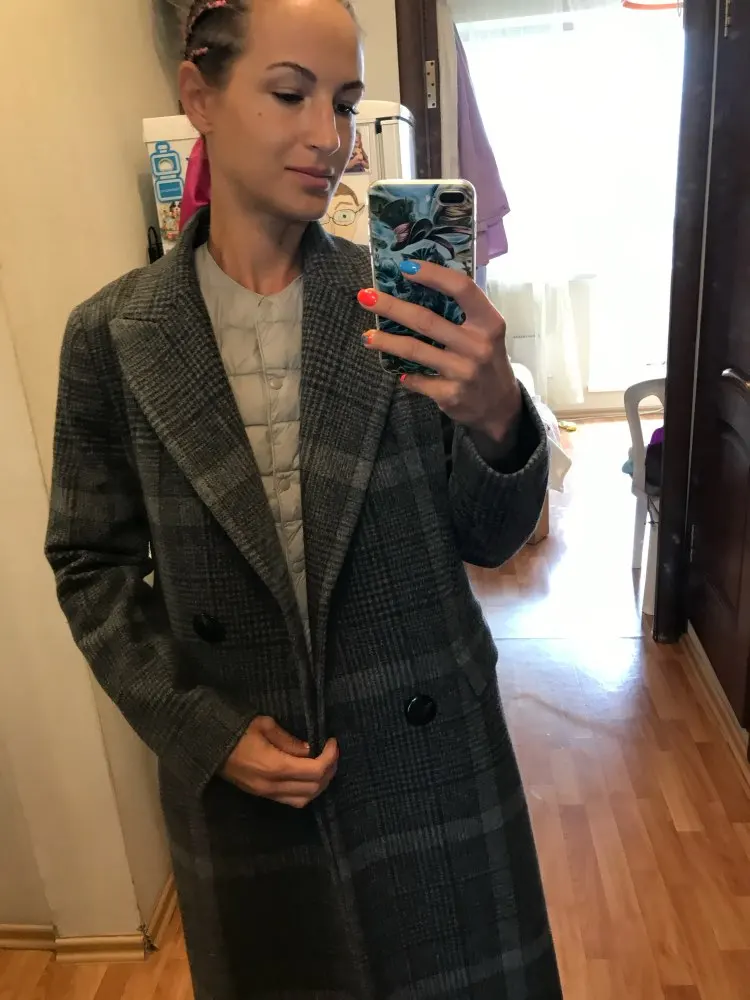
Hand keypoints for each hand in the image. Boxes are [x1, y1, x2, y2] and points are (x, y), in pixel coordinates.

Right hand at [221, 716, 338, 808]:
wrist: (207, 747)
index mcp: (275, 766)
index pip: (315, 771)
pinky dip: (306, 790)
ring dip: (319, 784)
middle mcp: (273, 786)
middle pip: (313, 788)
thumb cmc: (236, 731)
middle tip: (332, 753)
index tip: (333, 742)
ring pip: (304, 799)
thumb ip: (288, 740)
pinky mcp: (262, 795)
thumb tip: (308, 750)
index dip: (330, 758)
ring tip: (323, 765)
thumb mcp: (264, 725)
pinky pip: (291, 800)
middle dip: (329, 771)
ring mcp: (267, 794)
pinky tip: (308, 775)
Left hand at [358, 260, 521, 444]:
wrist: (500, 406)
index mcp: (489, 323)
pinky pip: (416, 380)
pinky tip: (397, 370)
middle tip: (366, 296)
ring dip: (386, 341)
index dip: (433, 274)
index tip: (405, 267)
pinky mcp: (450, 395)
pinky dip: (404, 374)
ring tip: (367, 336)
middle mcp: (477, 345)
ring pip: (415, 350)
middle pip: (426, 320)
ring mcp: (463, 372)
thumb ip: (463, 313)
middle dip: (391, 307)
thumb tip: (418, 287)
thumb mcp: (487, 333)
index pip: (462, 289)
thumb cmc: (488, 360)